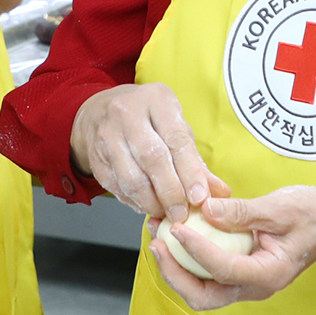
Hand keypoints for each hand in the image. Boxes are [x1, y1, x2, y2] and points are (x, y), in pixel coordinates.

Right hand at [69, 83, 223, 221]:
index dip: (190, 172)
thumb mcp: (173, 126)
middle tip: (182, 213)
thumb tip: (219, 192)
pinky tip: (147, 206)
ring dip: (152, 202)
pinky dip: (135, 203)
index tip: (199, 197)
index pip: (176, 139)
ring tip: (166, 213)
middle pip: (153, 159)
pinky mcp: (96, 157)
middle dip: (171, 192)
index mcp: (157, 100)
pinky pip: (117, 187)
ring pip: (131, 178)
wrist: (98, 112)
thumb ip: (195, 159)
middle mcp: (128, 113)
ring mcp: (107, 135)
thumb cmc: (147, 119)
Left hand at [149, 186, 315, 309]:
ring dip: (176, 267)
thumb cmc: (315, 213)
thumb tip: (205, 210)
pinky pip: (208, 274)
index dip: (195, 250)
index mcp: (268, 275)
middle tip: (156, 243)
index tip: (177, 229)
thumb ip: (243, 211)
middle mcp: (255, 287)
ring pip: (202, 289)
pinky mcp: (240, 272)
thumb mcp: (281, 207)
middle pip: (203, 296)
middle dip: (174, 272)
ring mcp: (246, 283)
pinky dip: (188, 259)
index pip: (223, 269)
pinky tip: (176, 235)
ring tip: (158, 237)